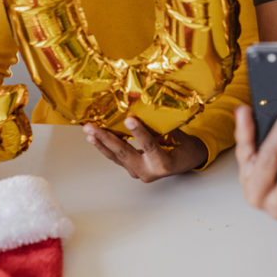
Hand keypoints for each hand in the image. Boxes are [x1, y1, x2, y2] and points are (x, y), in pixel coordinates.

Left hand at [83, 117, 207, 181]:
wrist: (187, 163)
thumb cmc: (186, 149)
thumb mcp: (181, 136)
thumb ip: (163, 123)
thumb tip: (146, 104)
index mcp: (164, 163)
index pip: (150, 145)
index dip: (139, 132)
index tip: (129, 119)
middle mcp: (149, 171)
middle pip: (125, 153)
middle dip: (107, 139)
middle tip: (93, 128)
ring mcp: (139, 172)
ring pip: (117, 157)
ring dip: (101, 143)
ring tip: (88, 132)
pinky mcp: (132, 169)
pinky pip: (116, 158)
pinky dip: (105, 147)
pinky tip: (94, 138)